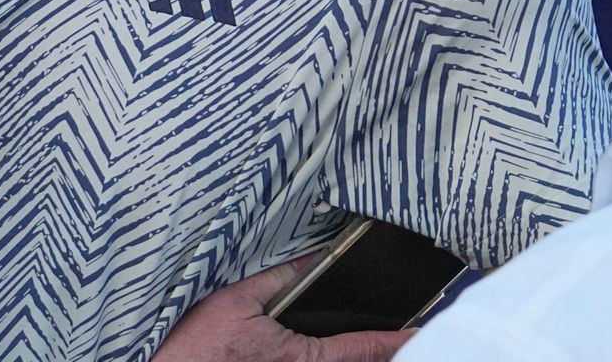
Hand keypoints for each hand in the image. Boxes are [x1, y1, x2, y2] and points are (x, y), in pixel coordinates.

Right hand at [154, 256, 415, 361]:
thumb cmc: (191, 346)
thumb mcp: (234, 302)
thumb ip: (274, 279)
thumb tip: (308, 259)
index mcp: (297, 358)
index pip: (360, 349)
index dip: (394, 342)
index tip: (421, 334)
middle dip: (378, 352)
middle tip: (406, 336)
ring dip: (353, 355)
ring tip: (376, 342)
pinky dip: (329, 356)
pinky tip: (328, 347)